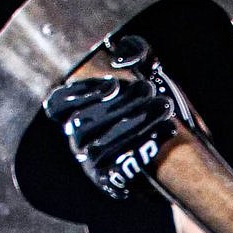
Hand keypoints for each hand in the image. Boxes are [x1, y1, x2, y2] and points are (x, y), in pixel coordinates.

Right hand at [43, 33, 197, 198]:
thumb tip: (122, 51)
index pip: (58, 105)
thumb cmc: (152, 106)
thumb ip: (135, 54)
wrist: (174, 158)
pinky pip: (122, 168)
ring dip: (135, 124)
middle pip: (85, 124)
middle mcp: (77, 140)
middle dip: (120, 106)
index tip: (112, 84)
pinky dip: (147, 147)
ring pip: (102, 147)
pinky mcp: (110, 182)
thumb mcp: (143, 74)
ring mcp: (91, 164)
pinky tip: (168, 131)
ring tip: (164, 107)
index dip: (79, 94)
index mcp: (75, 113)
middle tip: (150, 90)